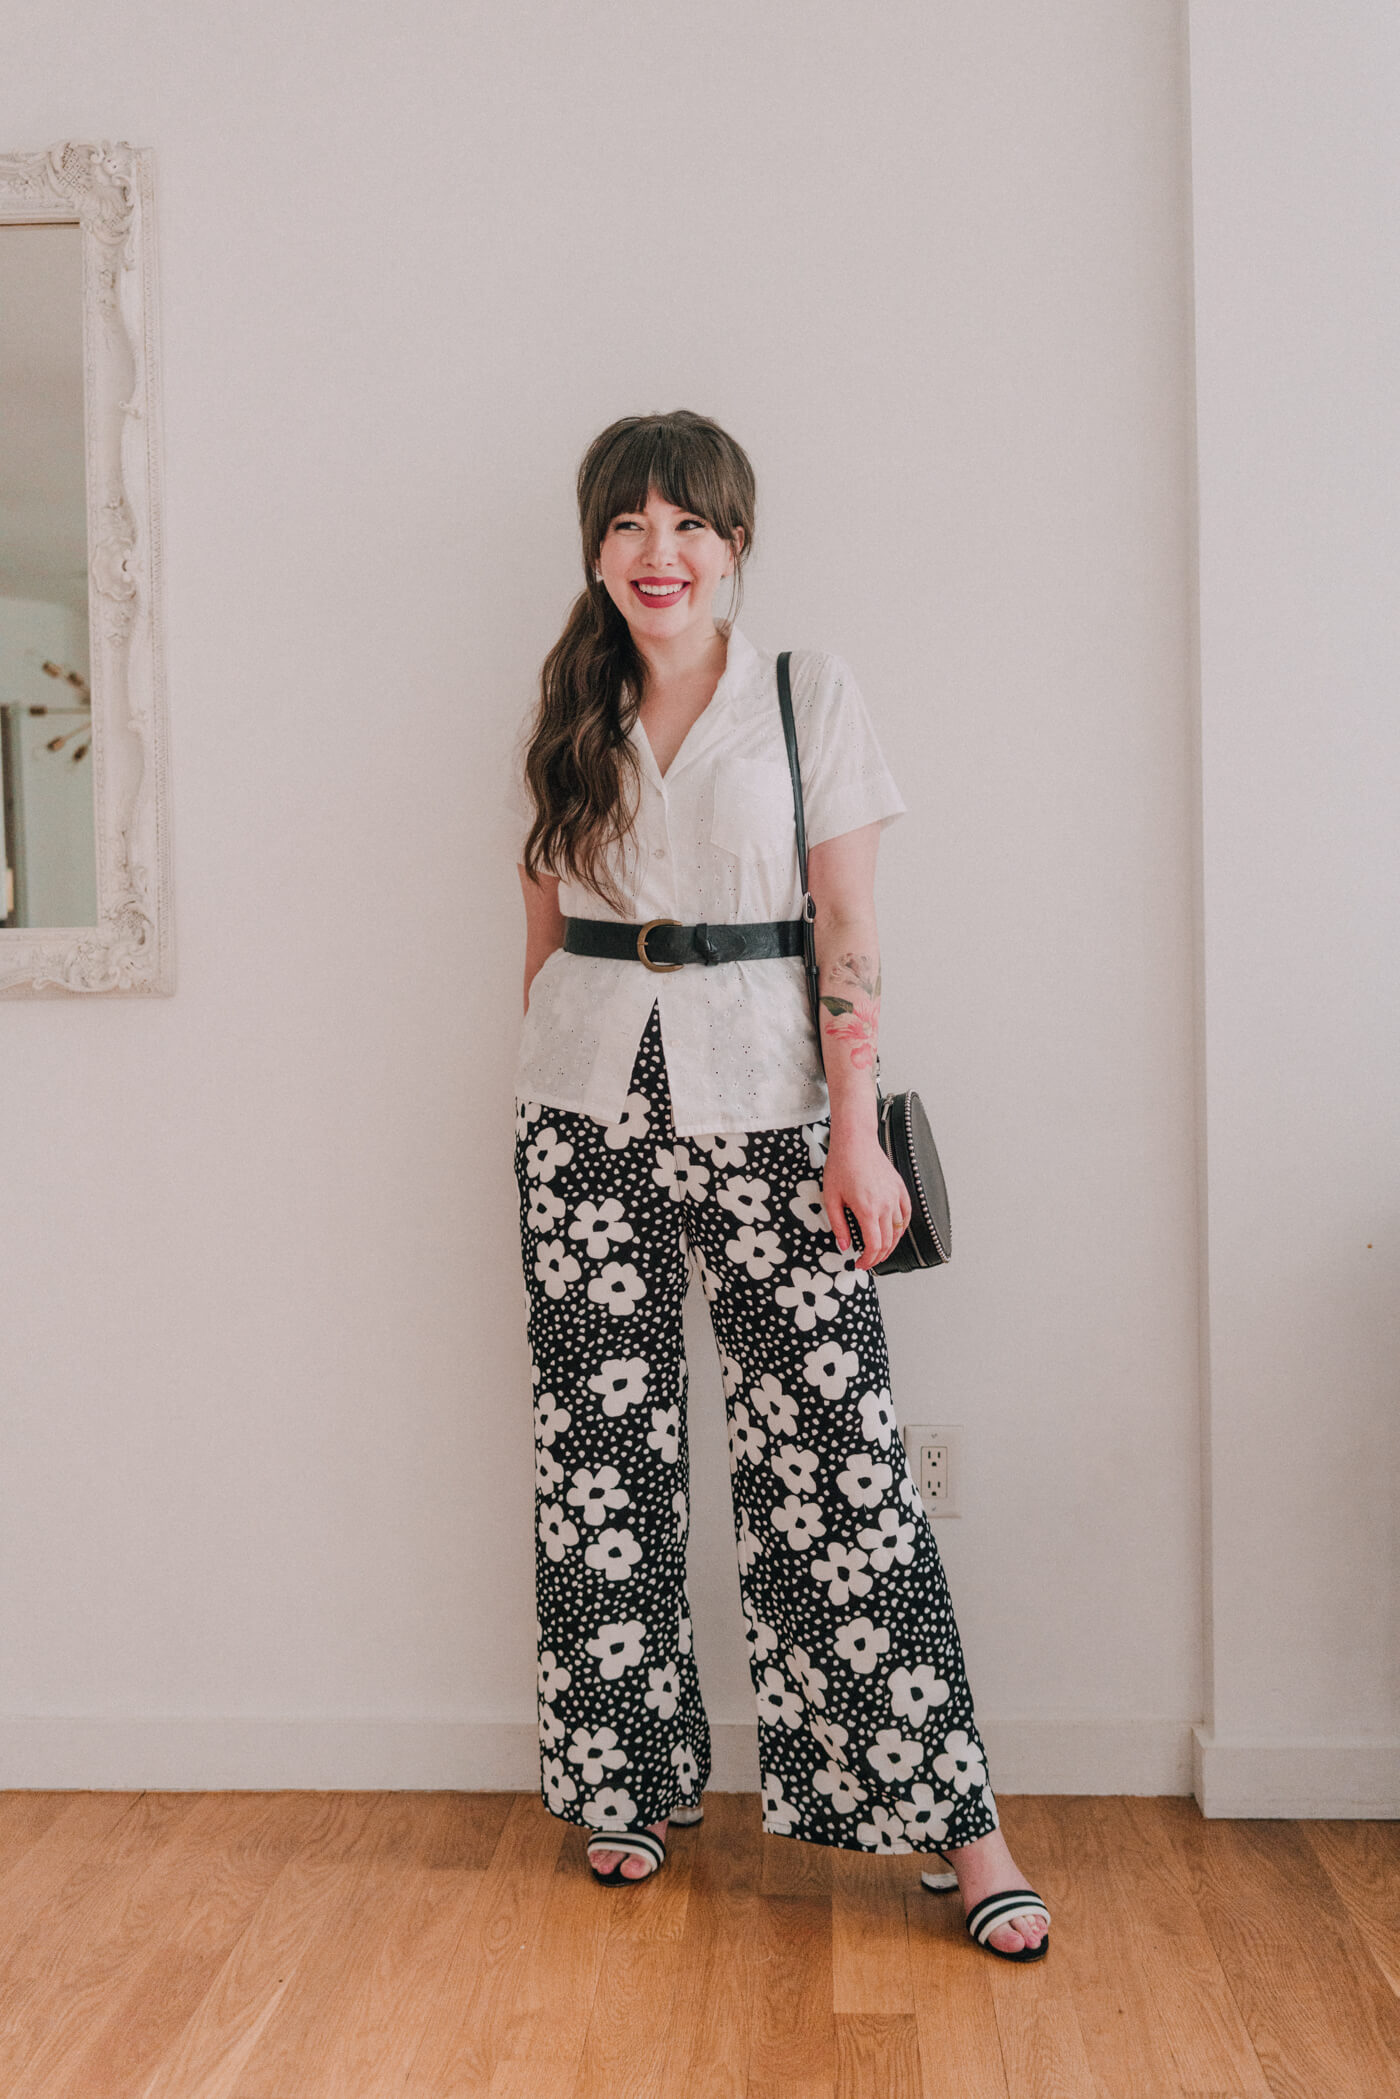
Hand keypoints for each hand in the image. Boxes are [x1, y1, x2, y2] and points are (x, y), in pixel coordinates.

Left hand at [821, 1131, 911, 1270]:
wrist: (855, 1141)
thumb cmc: (841, 1166)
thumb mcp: (831, 1198)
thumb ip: (838, 1225)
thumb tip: (844, 1245)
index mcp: (867, 1209)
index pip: (875, 1245)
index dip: (869, 1260)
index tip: (860, 1264)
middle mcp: (885, 1205)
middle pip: (889, 1242)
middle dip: (879, 1256)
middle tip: (868, 1261)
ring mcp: (895, 1196)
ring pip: (899, 1230)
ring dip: (891, 1245)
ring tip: (880, 1251)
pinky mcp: (900, 1188)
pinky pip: (906, 1214)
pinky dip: (902, 1227)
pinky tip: (894, 1232)